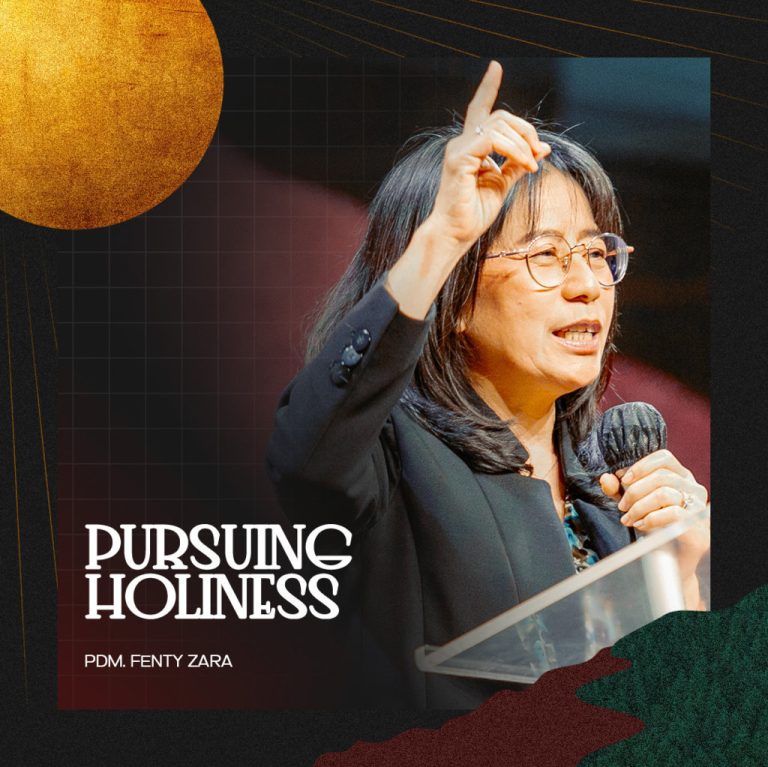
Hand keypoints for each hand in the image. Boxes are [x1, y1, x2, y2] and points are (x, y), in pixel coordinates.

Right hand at [427, 60, 550, 253]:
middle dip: (525, 129)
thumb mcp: (502, 185)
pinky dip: (514, 151)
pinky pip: (493, 141)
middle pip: (500, 116)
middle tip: (537, 153)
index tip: (495, 67)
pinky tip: (525, 165)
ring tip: (531, 165)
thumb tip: (542, 149)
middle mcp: (461, 144)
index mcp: (469, 147)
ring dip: (523, 144)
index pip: (479, 110)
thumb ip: (518, 164)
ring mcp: (458, 149)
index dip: (487, 88)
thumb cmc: (473, 214)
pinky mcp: (459, 159)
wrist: (455, 234)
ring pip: (499, 126)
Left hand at [599, 449, 709, 587]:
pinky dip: (650, 518)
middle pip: (660, 476)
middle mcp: (693, 488)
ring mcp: (698, 506)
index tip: (622, 480)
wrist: (671, 560)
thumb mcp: (633, 504)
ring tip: (628, 518)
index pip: (663, 458)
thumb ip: (619, 491)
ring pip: (664, 493)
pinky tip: (641, 525)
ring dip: (639, 506)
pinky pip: (672, 513)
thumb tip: (605, 478)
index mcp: (681, 477)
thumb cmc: (654, 527)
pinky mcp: (697, 526)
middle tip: (621, 506)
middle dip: (633, 491)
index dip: (640, 466)